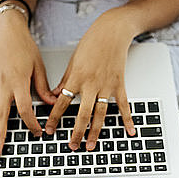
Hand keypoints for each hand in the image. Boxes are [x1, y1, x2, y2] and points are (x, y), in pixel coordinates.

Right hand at [0, 10, 55, 156]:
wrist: (7, 32)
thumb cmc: (23, 46)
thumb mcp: (38, 65)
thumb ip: (43, 87)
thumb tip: (51, 103)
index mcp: (18, 81)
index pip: (23, 108)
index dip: (30, 123)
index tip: (36, 132)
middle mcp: (3, 84)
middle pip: (0, 115)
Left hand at [44, 10, 135, 150]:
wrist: (112, 31)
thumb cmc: (92, 42)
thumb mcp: (73, 60)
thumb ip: (65, 80)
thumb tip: (54, 95)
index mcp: (77, 77)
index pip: (62, 102)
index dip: (54, 117)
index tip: (49, 129)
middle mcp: (91, 83)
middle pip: (82, 113)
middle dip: (76, 132)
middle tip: (72, 145)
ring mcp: (107, 85)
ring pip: (100, 114)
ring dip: (95, 132)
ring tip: (91, 145)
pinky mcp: (120, 84)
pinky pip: (123, 106)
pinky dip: (127, 119)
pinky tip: (129, 131)